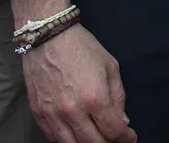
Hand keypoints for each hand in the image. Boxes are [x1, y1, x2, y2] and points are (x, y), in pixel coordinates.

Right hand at [21, 24, 136, 142]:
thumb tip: (122, 122)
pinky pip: (54, 138)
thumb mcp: (110, 67)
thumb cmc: (80, 47)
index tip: (129, 136)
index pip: (113, 132)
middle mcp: (72, 110)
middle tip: (115, 138)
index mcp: (95, 98)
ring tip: (97, 137)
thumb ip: (118, 97)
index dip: (125, 138)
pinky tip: (77, 134)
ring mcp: (53, 114)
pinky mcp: (39, 113)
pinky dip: (68, 140)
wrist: (48, 36)